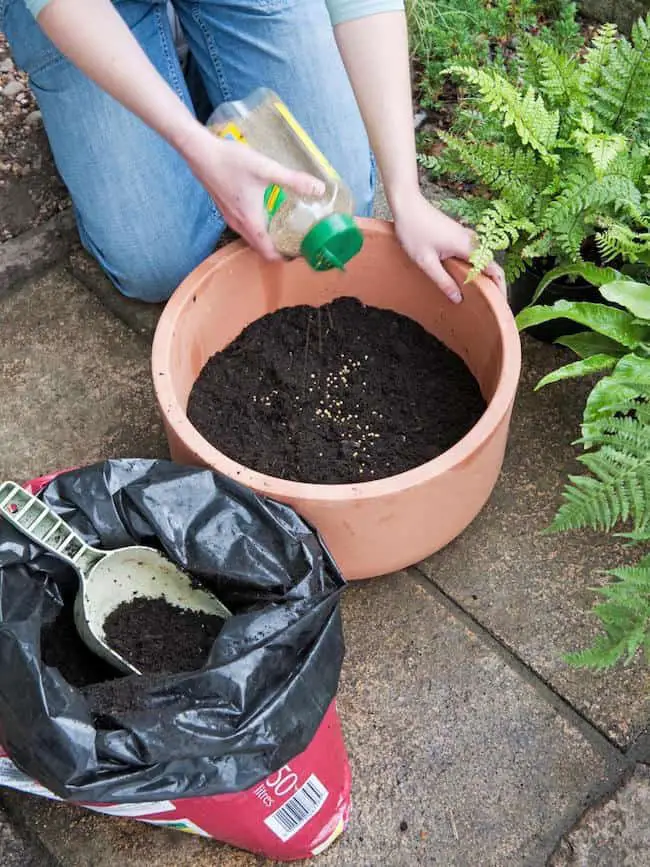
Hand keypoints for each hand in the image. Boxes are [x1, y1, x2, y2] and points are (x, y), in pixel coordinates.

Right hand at [179, 123, 324, 259]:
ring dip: (267, 238)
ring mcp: (229, 217)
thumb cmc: (232, 162)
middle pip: (260, 248)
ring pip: (251, 238)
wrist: (200, 152)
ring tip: (285, 228)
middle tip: (297, 240)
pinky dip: (257, 228)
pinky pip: (244, 227)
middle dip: (279, 249)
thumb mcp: (267, 169)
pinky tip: (266, 212)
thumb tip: (319, 189)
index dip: (286, 257)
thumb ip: (294, 180)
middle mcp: (239, 225)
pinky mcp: (225, 209)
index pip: (269, 253)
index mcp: (251, 222)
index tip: (301, 251)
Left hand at [393, 192, 505, 302]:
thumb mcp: (425, 261)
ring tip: (484, 295)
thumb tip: (458, 299)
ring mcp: (466, 236)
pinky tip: (468, 279)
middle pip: (492, 264)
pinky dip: (476, 267)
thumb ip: (443, 281)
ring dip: (486, 276)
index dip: (500, 287)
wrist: (408, 205)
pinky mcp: (460, 235)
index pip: (493, 269)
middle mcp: (471, 240)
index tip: (500, 303)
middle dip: (495, 284)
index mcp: (466, 246)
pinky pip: (475, 254)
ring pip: (484, 259)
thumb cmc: (414, 231)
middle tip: (493, 305)